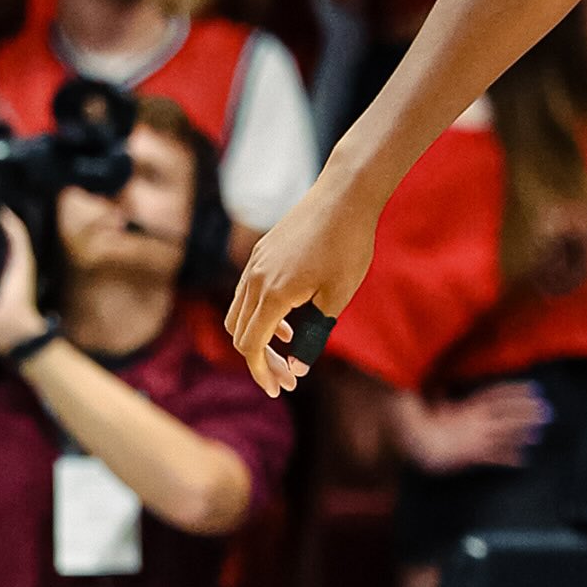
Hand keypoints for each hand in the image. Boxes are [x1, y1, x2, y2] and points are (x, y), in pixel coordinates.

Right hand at [228, 175, 379, 394]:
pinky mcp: (262, 252)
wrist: (344, 196)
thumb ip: (313, 335)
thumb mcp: (336, 299)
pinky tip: (289, 319)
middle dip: (260, 360)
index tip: (278, 390)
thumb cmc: (347, 247)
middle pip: (240, 332)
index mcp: (272, 294)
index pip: (250, 346)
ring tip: (289, 347)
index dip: (261, 372)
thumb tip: (298, 367)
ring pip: (239, 312)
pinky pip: (248, 292)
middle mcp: (255, 279)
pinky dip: (261, 314)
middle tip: (287, 377)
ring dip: (258, 336)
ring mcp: (255, 263)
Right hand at [405, 378, 548, 472]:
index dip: (517, 391)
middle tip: (547, 410)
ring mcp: (477, 439)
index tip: (533, 388)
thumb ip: (442, 397)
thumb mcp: (435, 406)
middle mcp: (477, 422)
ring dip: (522, 434)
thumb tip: (441, 387)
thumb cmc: (424, 424)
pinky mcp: (475, 456)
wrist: (420, 445)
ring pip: (505, 435)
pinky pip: (495, 457)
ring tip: (539, 433)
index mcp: (469, 408)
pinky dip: (509, 458)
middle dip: (527, 412)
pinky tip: (523, 459)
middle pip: (508, 415)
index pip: (498, 396)